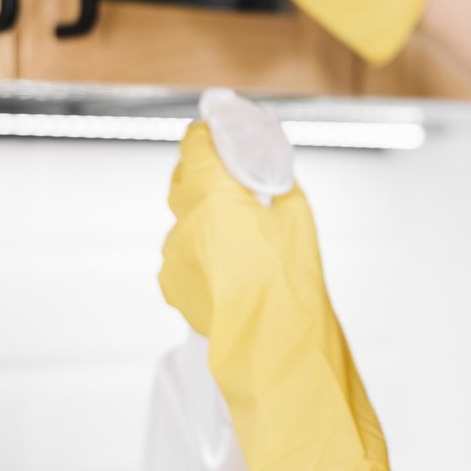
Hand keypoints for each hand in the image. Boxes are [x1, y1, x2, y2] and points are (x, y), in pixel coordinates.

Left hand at [160, 120, 399, 470]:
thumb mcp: (296, 217)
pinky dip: (200, 246)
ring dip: (203, 213)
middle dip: (202, 168)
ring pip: (183, 217)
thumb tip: (265, 175)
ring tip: (237, 225)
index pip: (196, 145)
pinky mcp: (175, 283)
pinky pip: (183, 250)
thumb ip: (273, 188)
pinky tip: (228, 259)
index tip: (215, 124)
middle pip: (183, 177)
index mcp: (214, 197)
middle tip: (229, 168)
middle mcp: (185, 223)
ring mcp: (175, 255)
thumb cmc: (291, 284)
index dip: (206, 132)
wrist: (276, 345)